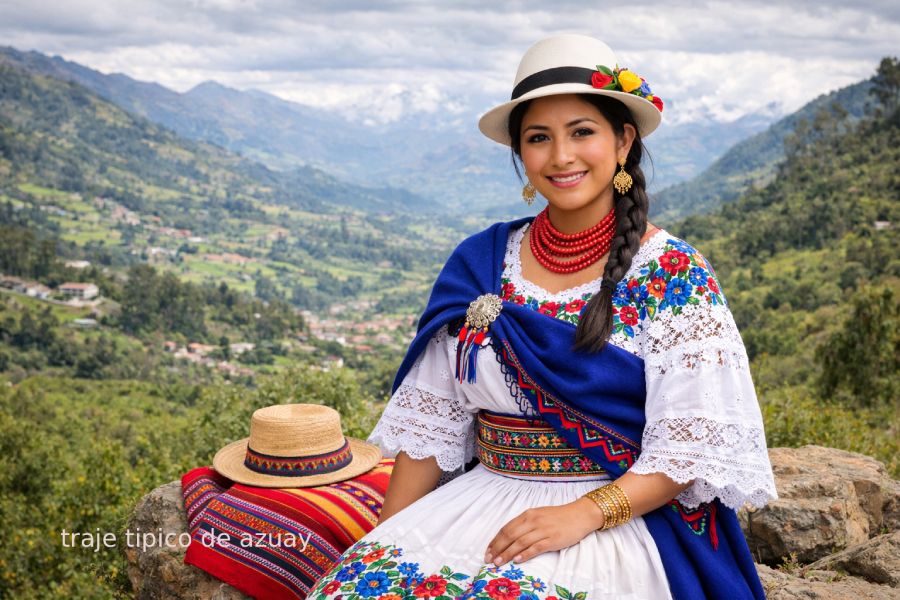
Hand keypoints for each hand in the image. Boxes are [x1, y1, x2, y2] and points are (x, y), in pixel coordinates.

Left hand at [483, 497, 603, 566]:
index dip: (496, 540)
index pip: (507, 528)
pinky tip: (517, 560)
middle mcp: (533, 521)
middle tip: (490, 559)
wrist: (579, 515)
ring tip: (499, 563)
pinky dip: (525, 554)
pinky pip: (536, 547)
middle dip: (498, 548)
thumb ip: (525, 524)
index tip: (488, 551)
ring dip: (508, 553)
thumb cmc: (558, 516)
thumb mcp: (538, 515)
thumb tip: (509, 537)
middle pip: (510, 535)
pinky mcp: (553, 539)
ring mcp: (543, 530)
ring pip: (520, 542)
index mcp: (528, 514)